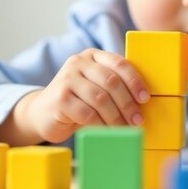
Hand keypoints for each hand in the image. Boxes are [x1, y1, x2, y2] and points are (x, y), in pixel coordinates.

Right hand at [15, 48, 149, 142]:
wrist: (42, 113)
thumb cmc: (78, 101)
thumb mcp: (96, 86)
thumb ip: (115, 85)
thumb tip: (144, 100)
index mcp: (92, 56)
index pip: (119, 63)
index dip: (135, 81)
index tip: (145, 98)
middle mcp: (78, 62)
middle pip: (111, 82)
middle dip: (128, 103)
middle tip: (138, 120)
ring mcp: (66, 79)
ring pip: (100, 99)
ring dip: (116, 117)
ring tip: (125, 128)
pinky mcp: (59, 99)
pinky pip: (87, 114)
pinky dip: (102, 125)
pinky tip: (108, 132)